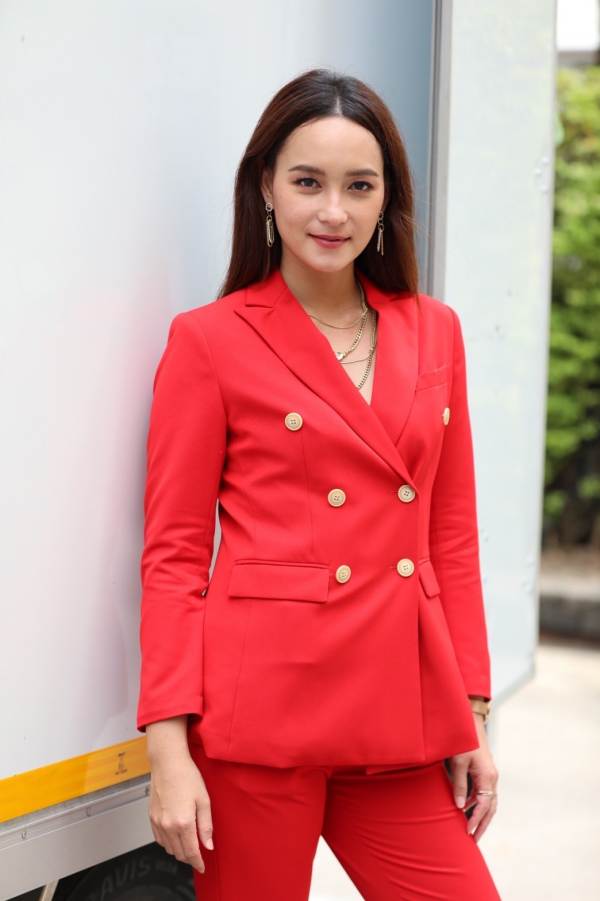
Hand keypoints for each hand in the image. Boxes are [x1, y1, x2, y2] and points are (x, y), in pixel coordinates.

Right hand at [148, 748, 213, 873]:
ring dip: (178, 851)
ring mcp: (158, 822)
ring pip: (168, 848)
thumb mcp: (204, 800)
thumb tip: (208, 845)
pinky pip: (159, 839)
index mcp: (183, 823)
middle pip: (179, 853)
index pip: (191, 852)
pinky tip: (175, 836)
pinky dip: (167, 843)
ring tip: (188, 844)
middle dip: (189, 857)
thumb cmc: (187, 776)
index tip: (202, 867)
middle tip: (198, 855)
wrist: (167, 762)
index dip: (198, 862)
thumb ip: (206, 825)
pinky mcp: (151, 817)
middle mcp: (168, 826)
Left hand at [447, 715, 498, 841]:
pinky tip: (467, 810)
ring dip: (481, 816)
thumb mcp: (458, 763)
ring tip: (471, 830)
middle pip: (490, 808)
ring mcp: (489, 775)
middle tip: (474, 840)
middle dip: (482, 825)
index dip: (476, 821)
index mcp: (488, 777)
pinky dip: (477, 805)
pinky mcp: (484, 772)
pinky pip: (483, 793)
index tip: (468, 833)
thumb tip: (459, 807)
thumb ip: (459, 785)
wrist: (470, 722)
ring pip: (488, 802)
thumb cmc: (463, 741)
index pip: (484, 806)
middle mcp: (492, 778)